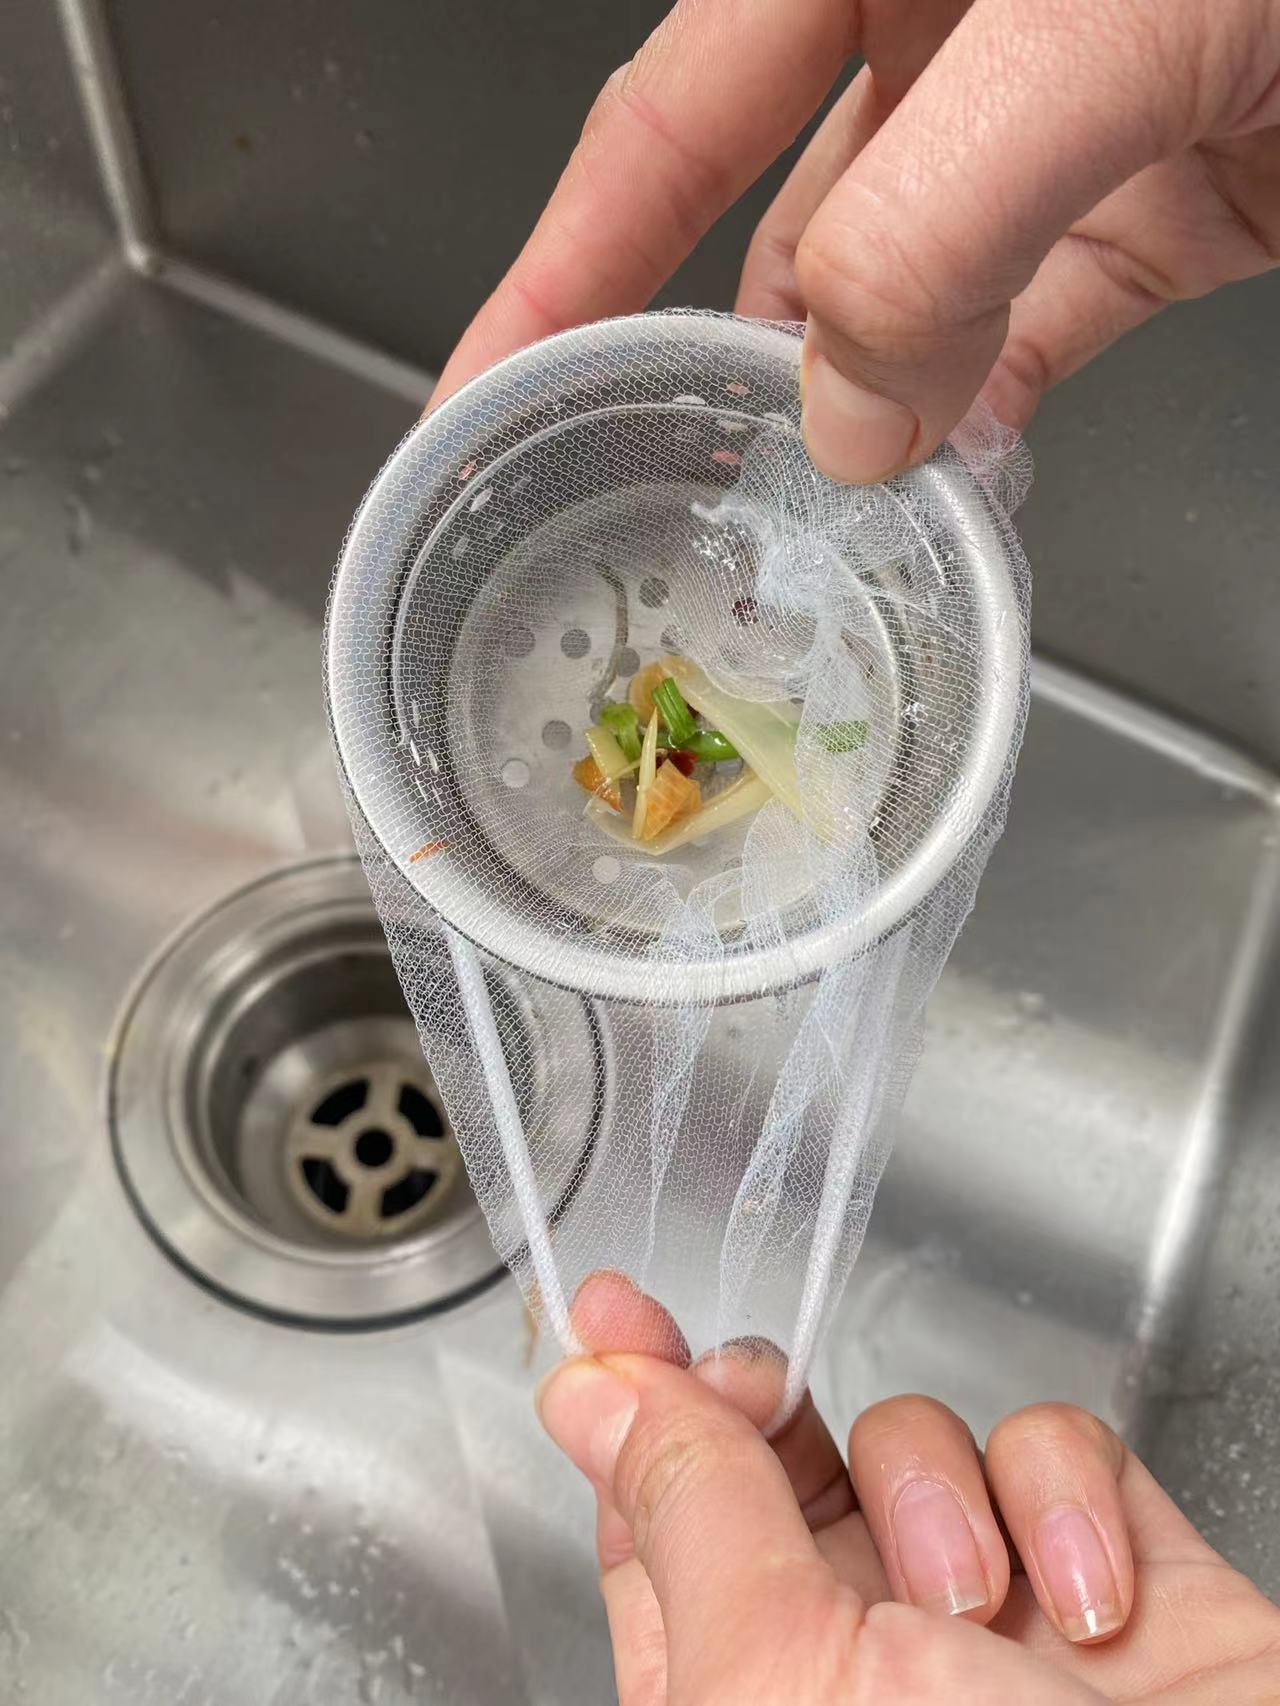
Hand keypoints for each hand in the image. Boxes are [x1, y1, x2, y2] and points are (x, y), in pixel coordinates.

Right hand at [431, 0, 1278, 481]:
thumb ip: (937, 214)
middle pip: (773, 236)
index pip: (661, 129)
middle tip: (677, 507)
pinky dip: (991, 428)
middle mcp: (943, 45)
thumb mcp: (1094, 17)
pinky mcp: (1158, 209)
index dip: (555, 265)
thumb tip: (844, 414)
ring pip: (908, 313)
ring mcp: (1049, 137)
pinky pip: (1033, 345)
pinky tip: (959, 494)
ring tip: (829, 532)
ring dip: (874, 424)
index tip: (477, 390)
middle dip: (727, 375)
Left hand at [537, 1274, 1279, 1703]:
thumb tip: (587, 1391)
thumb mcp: (779, 1674)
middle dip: (765, 1405)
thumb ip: (689, 1511)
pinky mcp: (1106, 1565)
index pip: (651, 1518)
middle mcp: (855, 1657)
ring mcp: (988, 1613)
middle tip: (764, 1390)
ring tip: (976, 1601)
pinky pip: (1050, 1444)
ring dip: (935, 1488)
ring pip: (911, 1437)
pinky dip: (1067, 1497)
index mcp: (743, 1693)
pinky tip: (1094, 1601)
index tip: (611, 1310)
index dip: (630, 1402)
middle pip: (774, 1462)